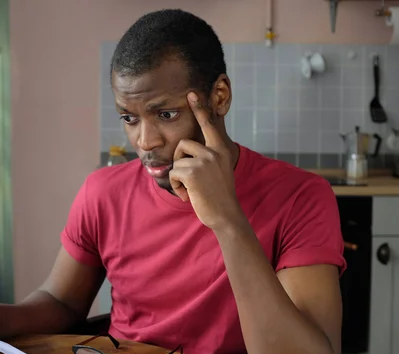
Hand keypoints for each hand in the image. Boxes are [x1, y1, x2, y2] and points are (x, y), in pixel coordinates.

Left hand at [169, 92, 241, 230]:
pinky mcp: (193, 172)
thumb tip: (187, 147)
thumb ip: (207, 156)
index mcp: (221, 149)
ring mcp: (204, 160)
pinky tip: (188, 195)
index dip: (200, 107)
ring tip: (192, 188)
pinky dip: (177, 186)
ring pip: (177, 160)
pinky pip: (173, 173)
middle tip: (191, 179)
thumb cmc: (218, 194)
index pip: (209, 124)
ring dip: (179, 176)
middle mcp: (214, 151)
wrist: (225, 215)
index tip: (192, 92)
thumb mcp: (217, 170)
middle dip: (180, 160)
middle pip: (183, 143)